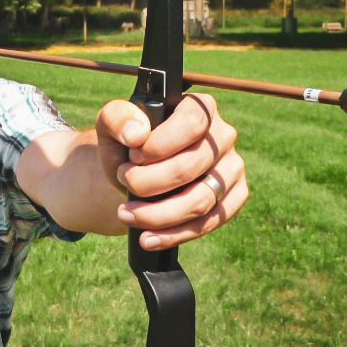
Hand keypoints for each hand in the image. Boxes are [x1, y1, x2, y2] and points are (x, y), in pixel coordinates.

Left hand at [95, 93, 247, 250]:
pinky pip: (209, 223)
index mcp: (201, 108)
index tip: (132, 156)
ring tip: (126, 213)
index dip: (159, 145)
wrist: (135, 175)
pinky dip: (174, 234)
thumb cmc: (128, 146)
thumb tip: (136, 133)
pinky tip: (148, 238)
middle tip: (123, 180)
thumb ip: (117, 117)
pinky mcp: (234, 198)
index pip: (192, 123)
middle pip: (191, 167)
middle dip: (148, 182)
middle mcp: (224, 135)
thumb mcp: (113, 126)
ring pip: (200, 201)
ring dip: (156, 215)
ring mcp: (233, 169)